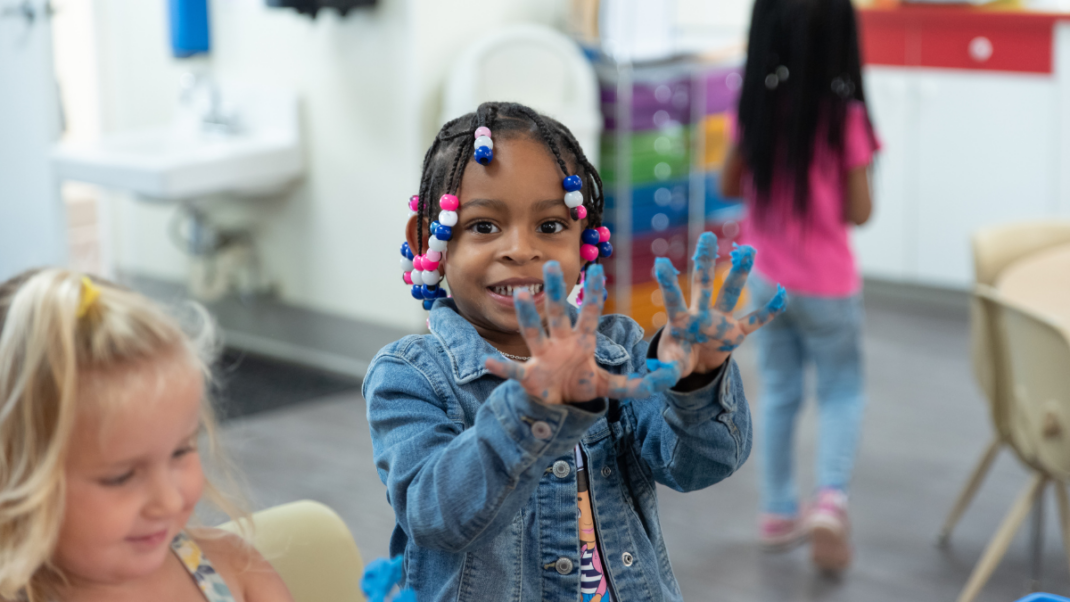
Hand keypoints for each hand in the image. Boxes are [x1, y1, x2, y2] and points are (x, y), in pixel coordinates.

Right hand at [484, 262, 680, 403]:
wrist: (559, 405)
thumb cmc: (580, 386)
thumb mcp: (610, 386)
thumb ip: (635, 384)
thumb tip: (663, 383)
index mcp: (581, 342)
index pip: (588, 313)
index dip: (594, 294)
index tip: (598, 269)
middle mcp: (560, 343)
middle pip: (558, 313)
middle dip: (556, 291)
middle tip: (552, 265)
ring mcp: (543, 357)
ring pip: (535, 332)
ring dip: (528, 315)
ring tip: (521, 294)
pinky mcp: (530, 377)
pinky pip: (515, 371)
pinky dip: (503, 368)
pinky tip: (490, 363)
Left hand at [654, 232, 785, 377]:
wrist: (694, 364)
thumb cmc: (677, 358)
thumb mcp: (669, 366)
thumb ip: (664, 371)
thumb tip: (655, 378)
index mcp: (681, 321)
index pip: (673, 299)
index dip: (668, 283)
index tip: (660, 263)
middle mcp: (701, 315)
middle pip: (703, 284)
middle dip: (704, 262)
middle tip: (706, 236)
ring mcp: (720, 321)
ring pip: (730, 293)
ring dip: (739, 274)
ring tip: (748, 252)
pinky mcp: (735, 332)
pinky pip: (754, 321)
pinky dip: (769, 312)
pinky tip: (782, 295)